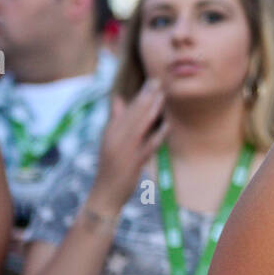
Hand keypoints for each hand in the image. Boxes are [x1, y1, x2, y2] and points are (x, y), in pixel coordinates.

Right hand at [89, 79, 168, 212]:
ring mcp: (124, 150)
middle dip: (146, 97)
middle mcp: (115, 138)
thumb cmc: (110, 165)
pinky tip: (168, 124)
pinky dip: (158, 134)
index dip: (140, 95)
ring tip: (162, 96)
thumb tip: (118, 98)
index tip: (152, 82)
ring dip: (152, 110)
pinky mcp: (133, 162)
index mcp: (110, 132)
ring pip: (140, 125)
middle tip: (158, 82)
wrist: (105, 193)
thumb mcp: (109, 140)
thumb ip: (115, 119)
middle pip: (133, 114)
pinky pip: (148, 145)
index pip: (126, 110)